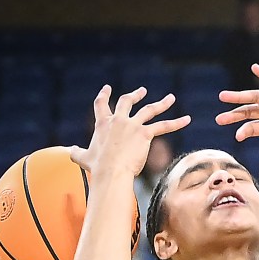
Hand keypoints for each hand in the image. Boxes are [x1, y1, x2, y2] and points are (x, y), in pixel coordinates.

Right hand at [69, 86, 189, 179]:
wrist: (110, 171)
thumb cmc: (97, 167)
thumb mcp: (82, 158)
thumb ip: (76, 152)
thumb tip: (70, 150)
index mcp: (102, 124)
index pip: (101, 104)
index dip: (104, 95)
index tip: (107, 88)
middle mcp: (117, 120)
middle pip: (127, 102)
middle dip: (135, 95)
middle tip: (142, 91)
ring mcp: (132, 125)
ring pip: (150, 110)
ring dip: (162, 103)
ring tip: (171, 98)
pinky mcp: (145, 134)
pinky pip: (164, 126)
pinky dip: (177, 122)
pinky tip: (187, 119)